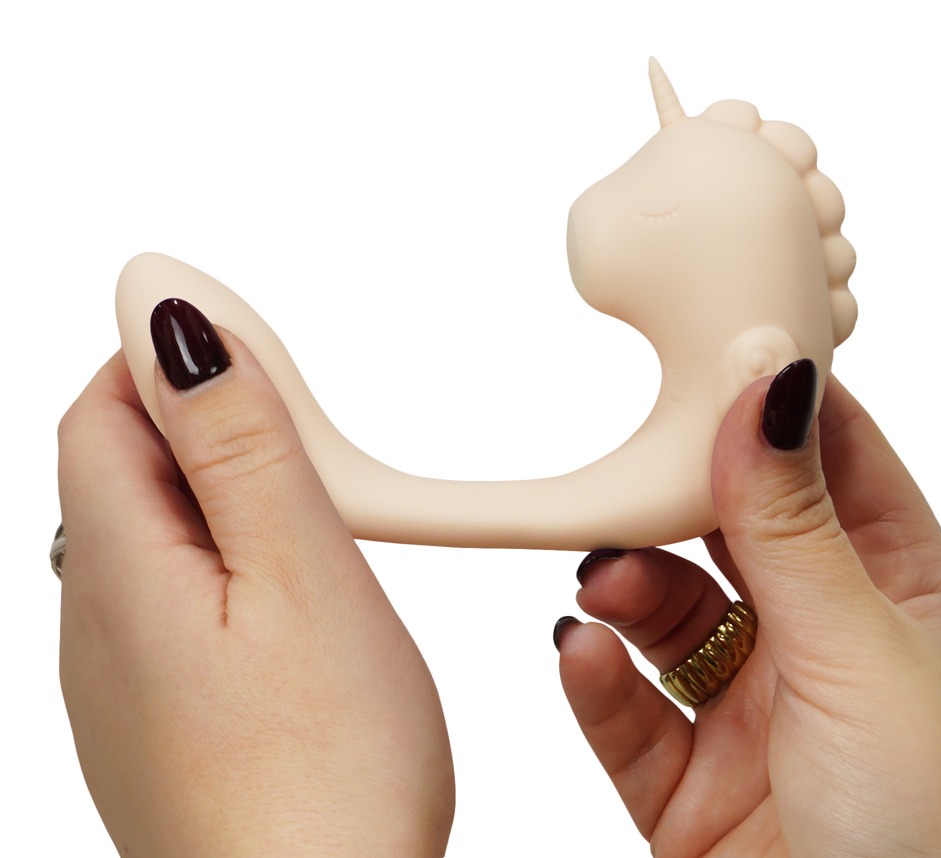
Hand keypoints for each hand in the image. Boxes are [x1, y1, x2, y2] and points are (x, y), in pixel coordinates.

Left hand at [57, 300, 453, 856]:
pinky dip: (228, 563)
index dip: (162, 355)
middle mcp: (97, 625)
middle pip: (123, 470)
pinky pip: (176, 602)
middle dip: (204, 422)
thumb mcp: (298, 574)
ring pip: (154, 536)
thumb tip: (173, 323)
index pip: (101, 413)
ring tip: (310, 515)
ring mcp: (125, 679)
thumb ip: (237, 443)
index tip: (242, 339)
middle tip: (302, 432)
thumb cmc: (321, 777)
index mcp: (120, 573)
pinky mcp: (165, 715)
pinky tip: (289, 600)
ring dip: (221, 493)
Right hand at [556, 362, 940, 855]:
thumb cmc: (940, 833)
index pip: (830, 463)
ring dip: (622, 591)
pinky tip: (578, 652)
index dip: (769, 407)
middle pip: (727, 535)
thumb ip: (791, 518)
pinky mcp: (690, 786)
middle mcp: (822, 646)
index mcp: (896, 597)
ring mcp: (752, 716)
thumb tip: (761, 375)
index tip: (703, 356)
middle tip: (623, 479)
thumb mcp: (858, 650)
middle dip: (670, 504)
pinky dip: (593, 678)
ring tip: (601, 582)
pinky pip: (625, 711)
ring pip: (664, 618)